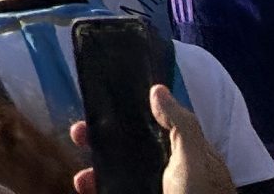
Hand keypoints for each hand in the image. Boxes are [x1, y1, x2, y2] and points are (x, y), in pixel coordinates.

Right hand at [71, 85, 233, 193]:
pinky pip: (113, 190)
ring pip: (118, 173)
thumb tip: (157, 90)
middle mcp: (169, 172)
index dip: (127, 112)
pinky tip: (84, 186)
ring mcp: (154, 189)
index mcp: (186, 155)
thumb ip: (180, 125)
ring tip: (81, 176)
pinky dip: (96, 188)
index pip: (154, 125)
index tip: (102, 103)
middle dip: (101, 138)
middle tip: (78, 133)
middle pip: (129, 147)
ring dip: (94, 169)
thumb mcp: (195, 160)